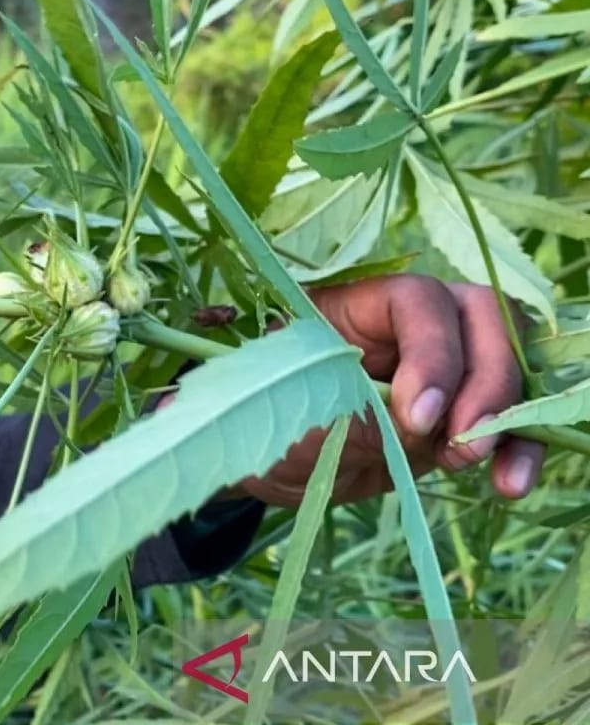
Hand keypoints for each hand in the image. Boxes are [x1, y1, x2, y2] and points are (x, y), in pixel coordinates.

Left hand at [218, 275, 541, 506]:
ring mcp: (438, 363)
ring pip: (505, 362)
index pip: (415, 300)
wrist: (270, 466)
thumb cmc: (266, 425)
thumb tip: (431, 424)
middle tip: (465, 440)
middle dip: (485, 380)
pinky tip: (510, 483)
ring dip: (510, 416)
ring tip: (486, 466)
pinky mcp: (457, 409)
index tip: (419, 415)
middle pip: (479, 318)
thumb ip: (363, 416)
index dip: (432, 351)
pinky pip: (506, 416)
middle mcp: (404, 323)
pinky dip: (517, 446)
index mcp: (352, 304)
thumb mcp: (300, 422)